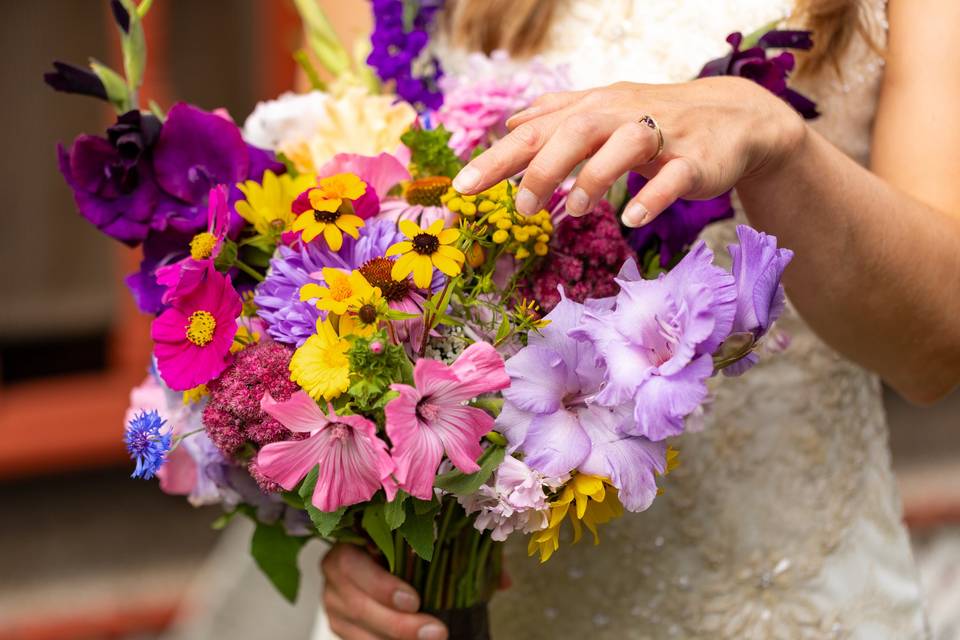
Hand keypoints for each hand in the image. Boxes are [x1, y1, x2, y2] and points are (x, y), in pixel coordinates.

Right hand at [321, 544, 447, 639]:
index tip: (414, 602)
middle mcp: (333, 577)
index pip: (351, 566)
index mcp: (345, 547)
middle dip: (399, 623)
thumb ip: (411, 554)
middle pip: (359, 606)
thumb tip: (440, 565)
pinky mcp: (340, 626)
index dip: (381, 586)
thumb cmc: (402, 552)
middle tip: (435, 631)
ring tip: (431, 638)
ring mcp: (333, 605)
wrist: (386, 571)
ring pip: (360, 631)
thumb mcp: (403, 547)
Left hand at [451, 76, 805, 226]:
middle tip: (522, 209)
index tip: (461, 189)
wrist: (733, 117)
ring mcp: (663, 135)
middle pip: (575, 130)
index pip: (537, 130)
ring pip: (624, 146)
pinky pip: (675, 176)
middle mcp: (622, 115)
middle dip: (541, 168)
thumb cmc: (656, 120)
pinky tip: (633, 216)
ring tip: (573, 209)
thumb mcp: (604, 113)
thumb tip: (509, 123)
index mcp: (594, 108)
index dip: (498, 159)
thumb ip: (557, 118)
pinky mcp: (696, 158)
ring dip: (594, 176)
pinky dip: (653, 195)